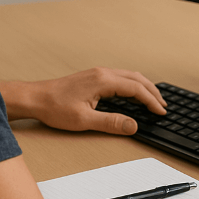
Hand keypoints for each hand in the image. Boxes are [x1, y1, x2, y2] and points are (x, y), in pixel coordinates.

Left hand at [2, 68, 165, 134]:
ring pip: (129, 75)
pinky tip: (132, 93)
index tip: (161, 112)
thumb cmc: (55, 107)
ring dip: (143, 86)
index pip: (136, 89)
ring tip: (153, 99)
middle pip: (136, 78)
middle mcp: (103, 73)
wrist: (35, 98)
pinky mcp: (93, 77)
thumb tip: (133, 125)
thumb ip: (111, 123)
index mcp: (103, 81)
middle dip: (152, 92)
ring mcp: (98, 73)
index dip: (151, 101)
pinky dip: (132, 85)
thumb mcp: (84, 120)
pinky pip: (120, 77)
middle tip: (163, 106)